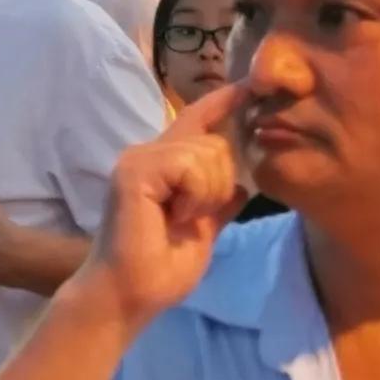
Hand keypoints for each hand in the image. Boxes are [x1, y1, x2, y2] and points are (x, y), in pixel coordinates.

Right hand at [86, 87, 246, 325]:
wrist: (130, 296)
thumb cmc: (160, 270)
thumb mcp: (203, 232)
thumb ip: (218, 205)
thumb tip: (242, 188)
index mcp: (164, 165)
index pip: (197, 121)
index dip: (224, 102)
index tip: (250, 84)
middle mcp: (149, 153)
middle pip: (215, 142)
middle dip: (220, 183)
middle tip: (193, 216)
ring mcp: (139, 158)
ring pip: (206, 153)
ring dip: (207, 194)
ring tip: (181, 218)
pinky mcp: (135, 170)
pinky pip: (189, 165)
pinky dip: (194, 195)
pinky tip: (175, 216)